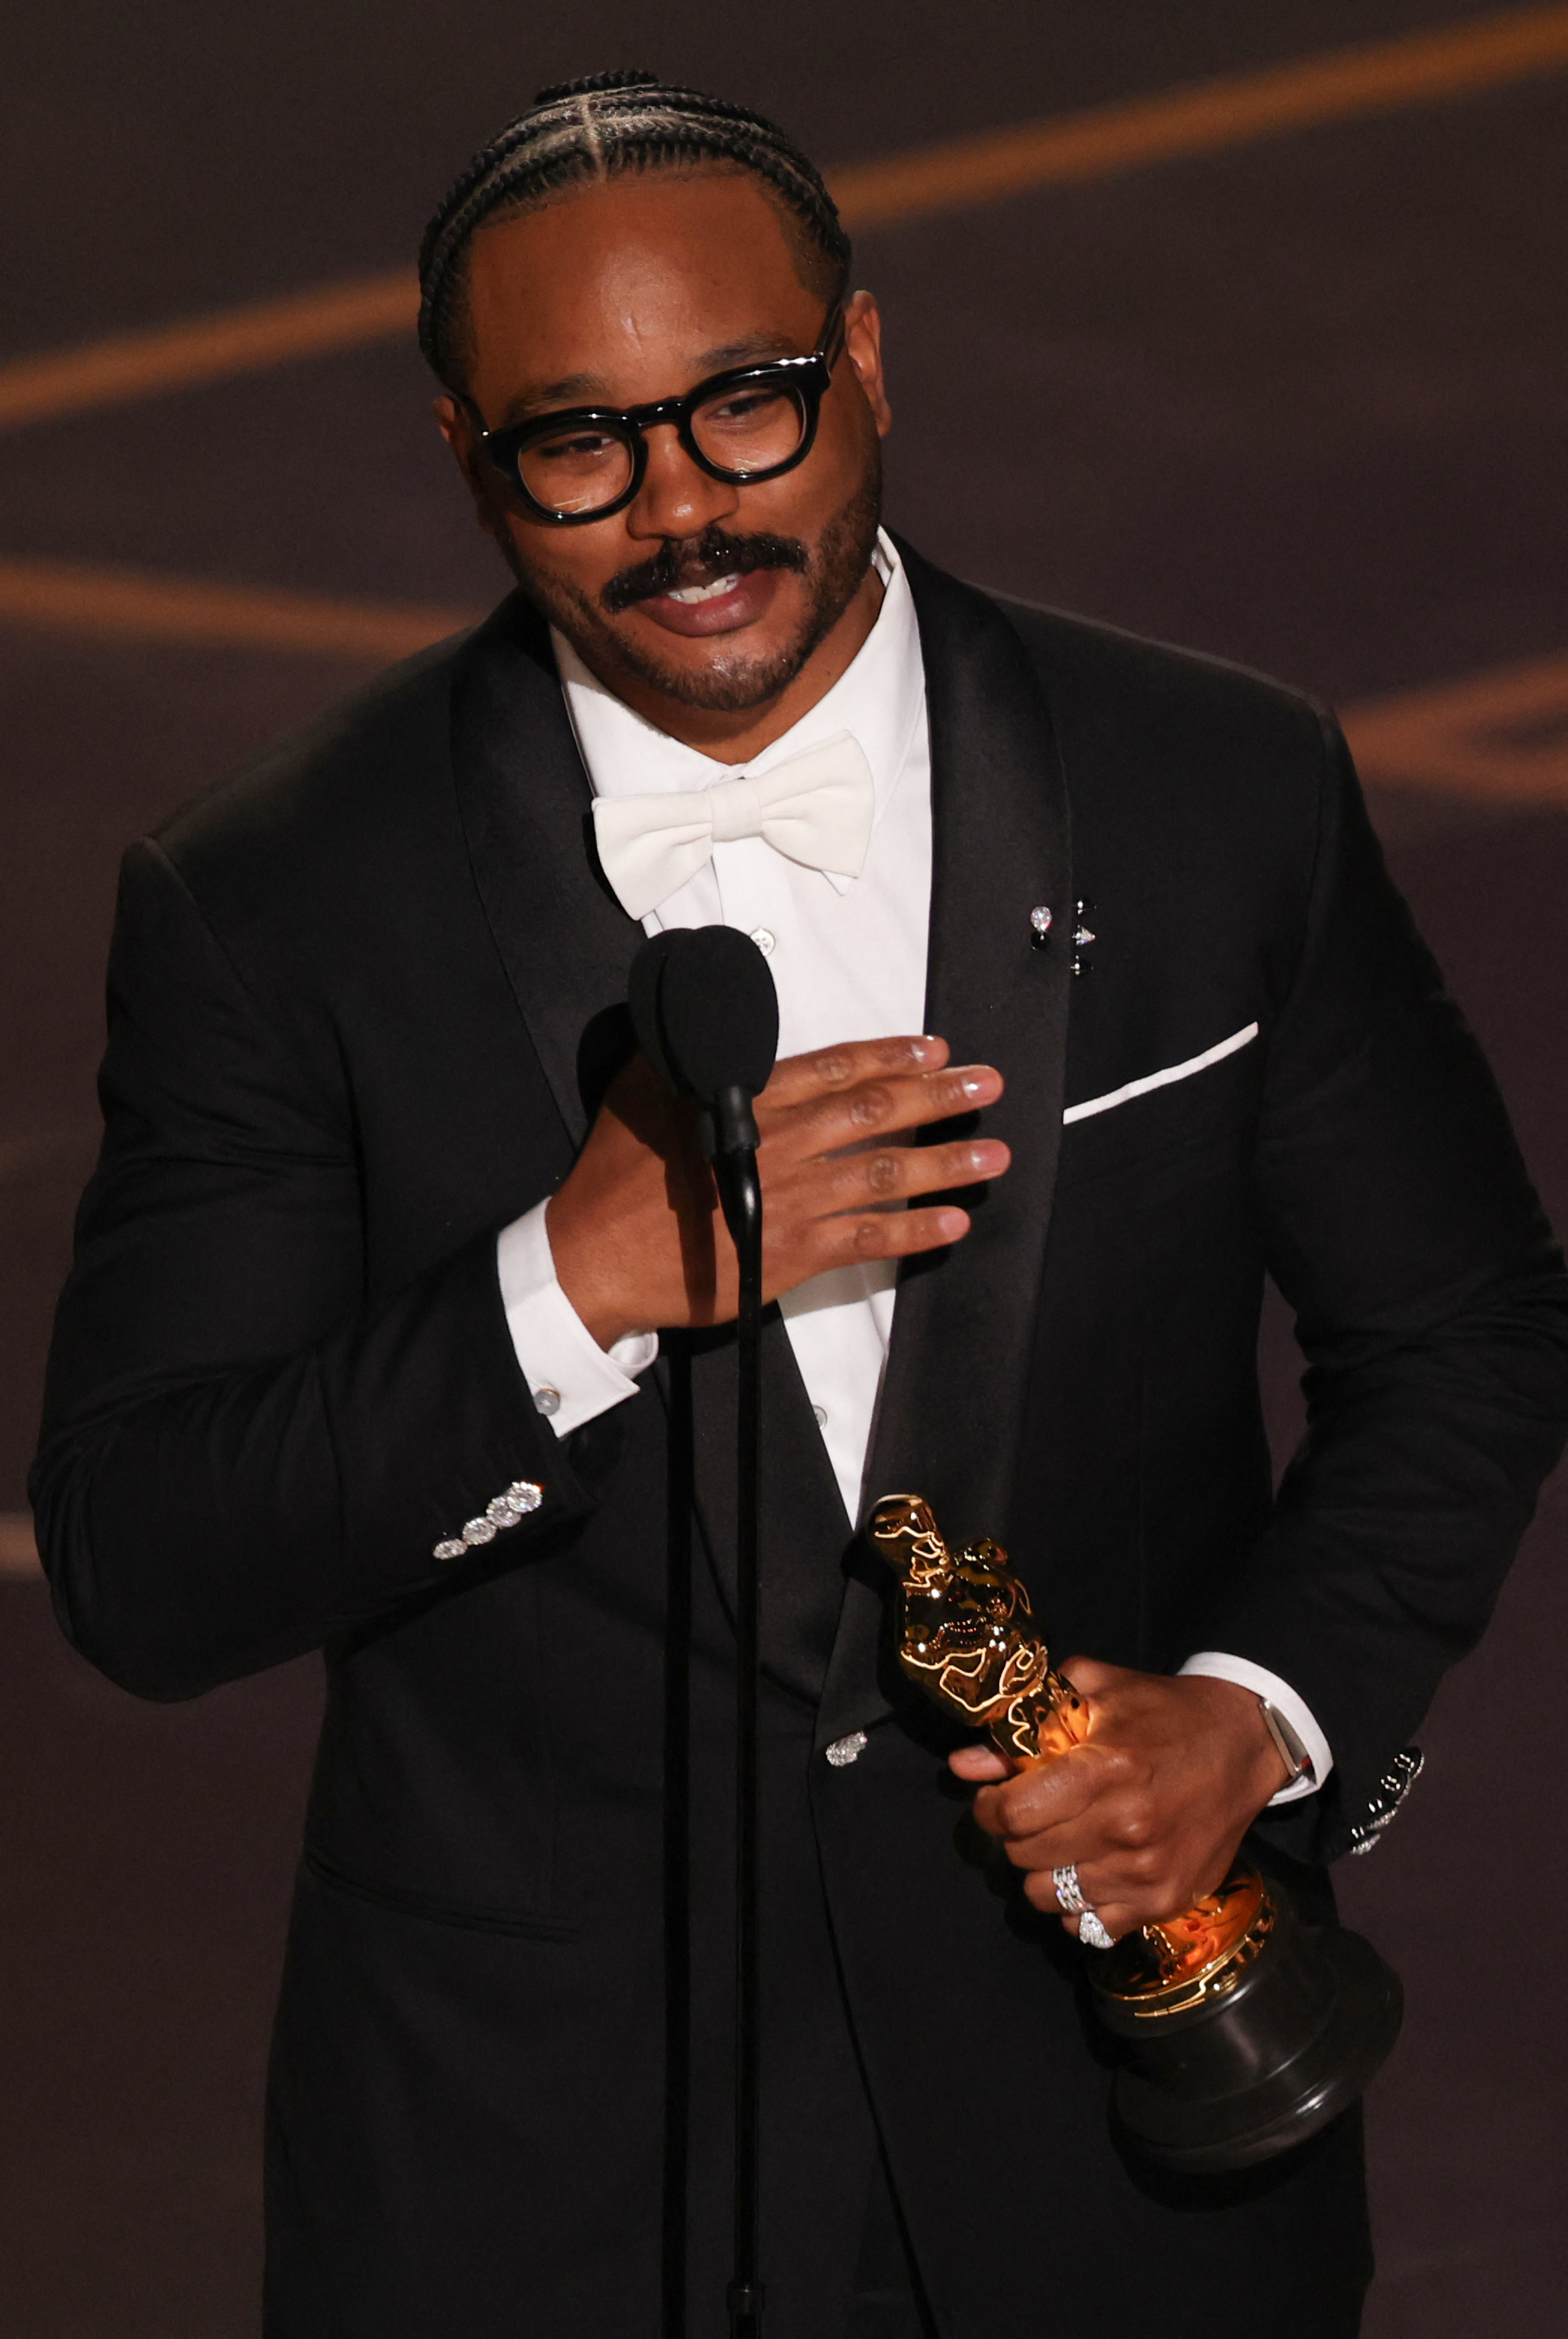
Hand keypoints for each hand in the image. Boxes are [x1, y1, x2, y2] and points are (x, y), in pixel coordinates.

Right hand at [545, 1034, 1007, 1345]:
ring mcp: (792, 1200)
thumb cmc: (618, 1176)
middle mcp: (782, 1145)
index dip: (894, 1056)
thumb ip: (691, 1055)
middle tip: (986, 1086)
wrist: (596, 1256)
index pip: (838, 1068)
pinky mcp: (793, 1253)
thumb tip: (712, 1022)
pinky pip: (869, 1239)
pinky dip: (914, 1230)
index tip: (935, 1050)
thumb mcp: (645, 1088)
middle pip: (877, 1112)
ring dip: (946, 1163)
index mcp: (751, 1100)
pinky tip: (952, 1222)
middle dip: (940, 1096)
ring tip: (992, 1155)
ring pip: (885, 1172)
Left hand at [947, 1662, 1289, 1941]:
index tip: (996, 1797)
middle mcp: (1125, 1827)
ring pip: (1046, 1895)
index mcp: (1105, 1768)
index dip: (990, 1806)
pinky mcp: (1164, 1901)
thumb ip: (1024, 1727)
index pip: (1012, 1813)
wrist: (1242, 1744)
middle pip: (1024, 1855)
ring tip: (1062, 1842)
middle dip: (1015, 1833)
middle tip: (1032, 1814)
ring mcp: (1145, 1872)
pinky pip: (1087, 1925)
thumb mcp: (1094, 1694)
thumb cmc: (1163, 1711)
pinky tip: (1089, 1871)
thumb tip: (964, 1764)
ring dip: (1042, 1869)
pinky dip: (1076, 1904)